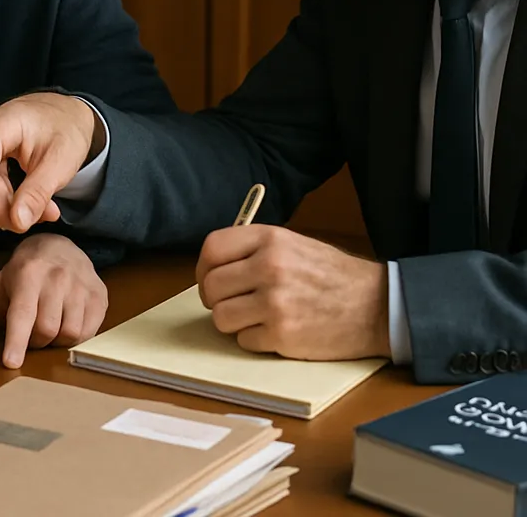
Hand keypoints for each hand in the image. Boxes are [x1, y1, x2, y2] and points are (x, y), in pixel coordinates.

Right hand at [0, 93, 102, 232]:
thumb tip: (17, 221)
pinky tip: (28, 202)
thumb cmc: (64, 130)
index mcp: (0, 125)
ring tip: (43, 208)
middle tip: (42, 216)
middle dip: (7, 208)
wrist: (66, 115)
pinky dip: (7, 200)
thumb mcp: (60, 163)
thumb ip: (38, 193)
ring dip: (9, 206)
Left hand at [0, 234, 107, 368]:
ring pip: (69, 333)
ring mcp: (82, 285)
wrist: (60, 245)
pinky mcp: (99, 295)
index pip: (23, 313)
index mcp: (29, 273)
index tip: (11, 363)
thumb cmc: (28, 269)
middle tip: (31, 334)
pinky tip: (67, 324)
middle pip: (47, 329)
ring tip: (50, 327)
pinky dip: (76, 338)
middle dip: (35, 342)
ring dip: (56, 341)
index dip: (17, 341)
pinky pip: (89, 332)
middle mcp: (58, 277)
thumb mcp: (2, 284)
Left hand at [195, 225, 389, 359]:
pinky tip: (275, 330)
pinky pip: (244, 340)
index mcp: (269, 239)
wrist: (377, 306)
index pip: (212, 249)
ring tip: (254, 317)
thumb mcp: (293, 244)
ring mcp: (275, 302)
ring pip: (221, 317)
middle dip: (214, 299)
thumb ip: (253, 249)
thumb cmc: (332, 275)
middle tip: (230, 303)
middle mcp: (269, 267)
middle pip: (211, 286)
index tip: (208, 279)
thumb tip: (214, 266)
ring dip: (232, 321)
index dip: (203, 268)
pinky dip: (254, 339)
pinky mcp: (283, 335)